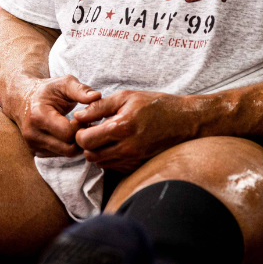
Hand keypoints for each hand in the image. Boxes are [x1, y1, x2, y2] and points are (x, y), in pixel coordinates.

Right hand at [12, 75, 100, 157]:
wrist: (23, 98)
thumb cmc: (48, 90)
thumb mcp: (64, 83)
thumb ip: (81, 90)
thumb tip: (97, 96)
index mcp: (38, 116)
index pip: (68, 132)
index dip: (82, 125)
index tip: (87, 115)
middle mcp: (33, 134)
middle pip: (68, 148)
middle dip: (82, 136)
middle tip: (88, 123)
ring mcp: (33, 145)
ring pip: (66, 154)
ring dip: (78, 143)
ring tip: (80, 127)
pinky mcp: (37, 152)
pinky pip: (60, 155)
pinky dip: (70, 146)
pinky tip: (72, 133)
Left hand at [73, 90, 199, 171]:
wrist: (184, 120)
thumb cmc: (155, 104)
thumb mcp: (127, 96)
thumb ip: (99, 106)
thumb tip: (78, 115)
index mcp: (122, 127)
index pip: (85, 140)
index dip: (80, 132)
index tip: (86, 124)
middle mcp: (127, 147)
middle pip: (90, 155)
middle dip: (87, 143)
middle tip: (94, 130)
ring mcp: (133, 159)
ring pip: (101, 163)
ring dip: (98, 151)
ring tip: (106, 136)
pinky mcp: (138, 166)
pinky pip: (114, 167)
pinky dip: (110, 157)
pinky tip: (117, 143)